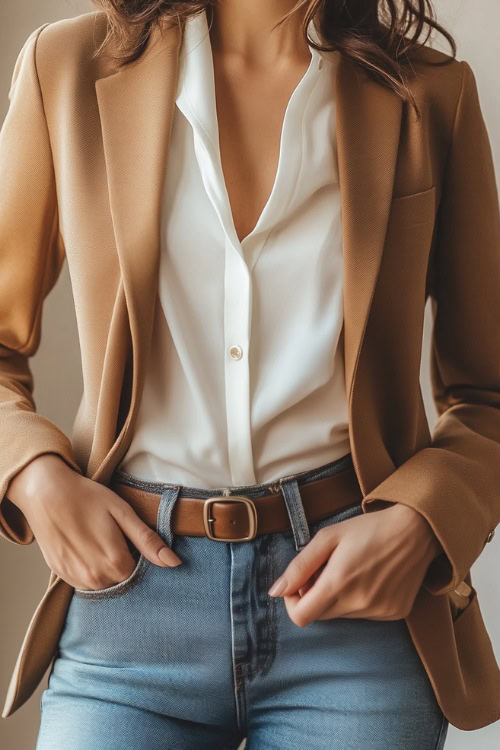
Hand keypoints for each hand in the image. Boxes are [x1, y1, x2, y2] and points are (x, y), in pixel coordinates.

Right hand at [7, 454, 181, 589]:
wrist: (46, 493)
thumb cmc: (87, 498)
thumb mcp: (123, 513)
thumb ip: (148, 541)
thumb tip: (175, 563)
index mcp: (116, 563)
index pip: (140, 573)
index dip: (139, 556)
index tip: (131, 539)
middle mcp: (96, 578)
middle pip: (122, 580)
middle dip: (124, 563)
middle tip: (114, 536)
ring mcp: (76, 579)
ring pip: (104, 583)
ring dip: (106, 568)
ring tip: (98, 539)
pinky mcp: (62, 575)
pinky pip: (85, 581)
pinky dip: (90, 568)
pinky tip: (85, 546)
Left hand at [267, 502, 443, 626]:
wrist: (416, 530)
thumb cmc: (369, 528)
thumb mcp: (329, 537)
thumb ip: (299, 566)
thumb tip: (275, 592)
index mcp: (338, 583)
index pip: (301, 617)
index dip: (293, 602)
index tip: (299, 583)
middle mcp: (359, 604)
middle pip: (320, 615)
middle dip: (314, 596)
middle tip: (325, 570)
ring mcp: (378, 612)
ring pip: (342, 615)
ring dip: (337, 598)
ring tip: (351, 570)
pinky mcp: (394, 613)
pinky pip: (364, 615)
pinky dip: (359, 600)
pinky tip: (370, 577)